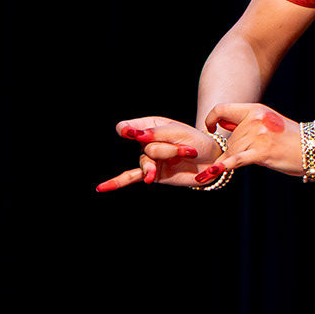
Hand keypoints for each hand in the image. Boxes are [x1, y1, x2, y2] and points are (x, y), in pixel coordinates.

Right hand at [101, 117, 223, 192]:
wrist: (211, 161)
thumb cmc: (198, 142)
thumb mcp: (180, 133)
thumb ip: (156, 133)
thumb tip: (132, 134)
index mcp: (151, 126)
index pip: (130, 127)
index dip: (129, 130)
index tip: (130, 132)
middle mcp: (146, 142)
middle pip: (146, 146)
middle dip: (169, 147)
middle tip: (188, 149)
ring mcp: (148, 159)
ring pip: (147, 161)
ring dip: (168, 158)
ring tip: (183, 157)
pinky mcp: (152, 174)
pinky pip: (132, 177)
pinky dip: (117, 182)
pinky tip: (102, 187)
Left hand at [202, 102, 301, 180]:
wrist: (314, 146)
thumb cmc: (290, 137)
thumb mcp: (268, 121)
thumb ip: (244, 122)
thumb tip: (220, 123)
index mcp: (256, 109)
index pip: (222, 109)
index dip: (211, 119)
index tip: (210, 129)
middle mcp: (255, 119)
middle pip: (228, 138)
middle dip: (233, 149)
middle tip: (254, 152)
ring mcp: (258, 135)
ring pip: (232, 151)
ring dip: (237, 159)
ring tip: (261, 156)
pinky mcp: (262, 152)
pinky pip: (237, 160)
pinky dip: (224, 166)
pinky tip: (213, 172)